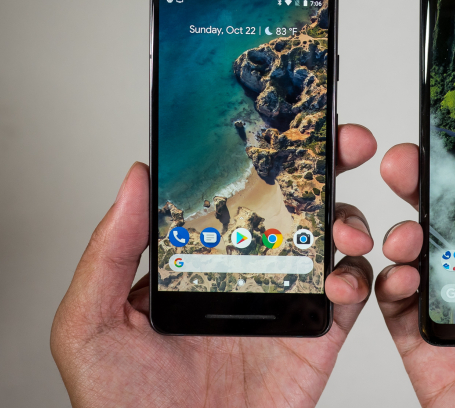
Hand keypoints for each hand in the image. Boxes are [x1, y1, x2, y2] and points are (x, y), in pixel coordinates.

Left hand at [51, 124, 376, 407]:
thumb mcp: (91, 328)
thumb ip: (109, 253)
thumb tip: (136, 179)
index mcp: (197, 259)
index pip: (233, 189)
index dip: (263, 151)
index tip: (284, 119)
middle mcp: (247, 270)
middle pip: (294, 201)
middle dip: (327, 161)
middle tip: (346, 140)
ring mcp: (286, 300)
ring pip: (332, 237)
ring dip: (351, 217)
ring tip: (346, 227)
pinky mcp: (318, 335)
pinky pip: (353, 293)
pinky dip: (362, 275)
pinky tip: (344, 276)